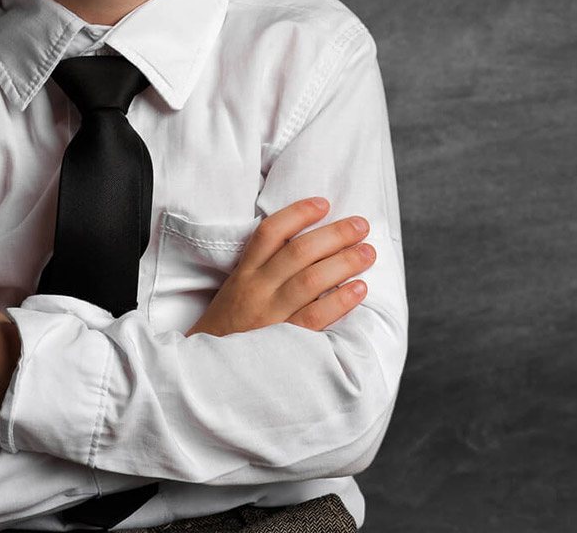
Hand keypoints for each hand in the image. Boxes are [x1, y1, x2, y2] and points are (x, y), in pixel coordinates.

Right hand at [186, 197, 374, 337]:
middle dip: (335, 235)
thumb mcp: (236, 289)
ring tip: (368, 253)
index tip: (324, 204)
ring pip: (311, 280)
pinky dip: (341, 300)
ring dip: (345, 263)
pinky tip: (360, 289)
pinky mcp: (284, 342)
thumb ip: (263, 267)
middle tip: (361, 226)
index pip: (270, 233)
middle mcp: (256, 290)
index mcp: (244, 273)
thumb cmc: (230, 326)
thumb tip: (310, 244)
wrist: (208, 373)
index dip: (298, 213)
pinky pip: (316, 316)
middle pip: (299, 252)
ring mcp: (270, 316)